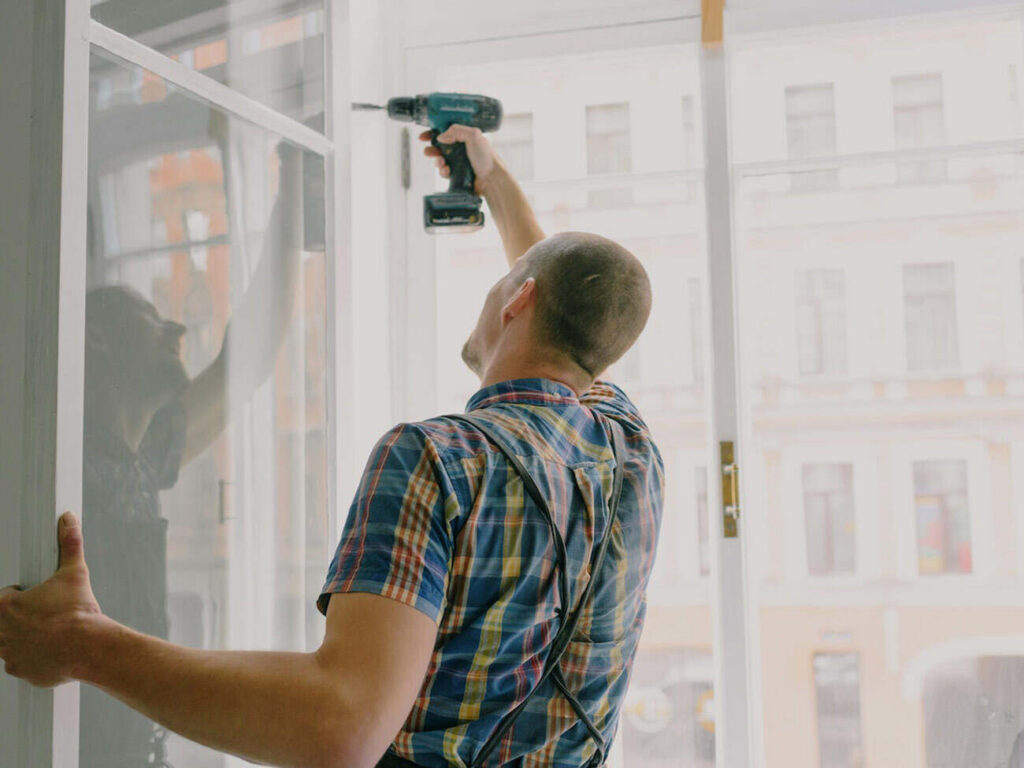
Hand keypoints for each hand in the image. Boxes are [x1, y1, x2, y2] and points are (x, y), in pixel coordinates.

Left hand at [0, 512, 102, 686]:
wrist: (90, 646)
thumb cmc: (79, 611)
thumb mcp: (74, 573)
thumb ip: (69, 545)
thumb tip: (69, 520)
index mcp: (6, 607)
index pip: (3, 598)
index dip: (19, 596)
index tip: (34, 597)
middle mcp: (1, 632)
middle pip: (2, 622)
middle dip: (19, 618)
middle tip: (43, 614)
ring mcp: (9, 654)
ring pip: (8, 643)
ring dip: (21, 637)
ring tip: (48, 631)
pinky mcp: (20, 671)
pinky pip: (18, 663)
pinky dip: (30, 658)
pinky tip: (49, 650)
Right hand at [420, 124, 498, 194]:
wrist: (491, 179)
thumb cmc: (485, 156)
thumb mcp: (473, 135)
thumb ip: (456, 131)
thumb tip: (440, 137)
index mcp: (465, 137)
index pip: (446, 132)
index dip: (433, 133)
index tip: (423, 136)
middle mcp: (460, 149)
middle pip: (439, 147)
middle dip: (431, 149)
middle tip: (428, 152)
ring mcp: (458, 162)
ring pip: (440, 160)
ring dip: (437, 161)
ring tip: (442, 163)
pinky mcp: (456, 175)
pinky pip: (444, 172)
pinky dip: (443, 171)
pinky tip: (447, 171)